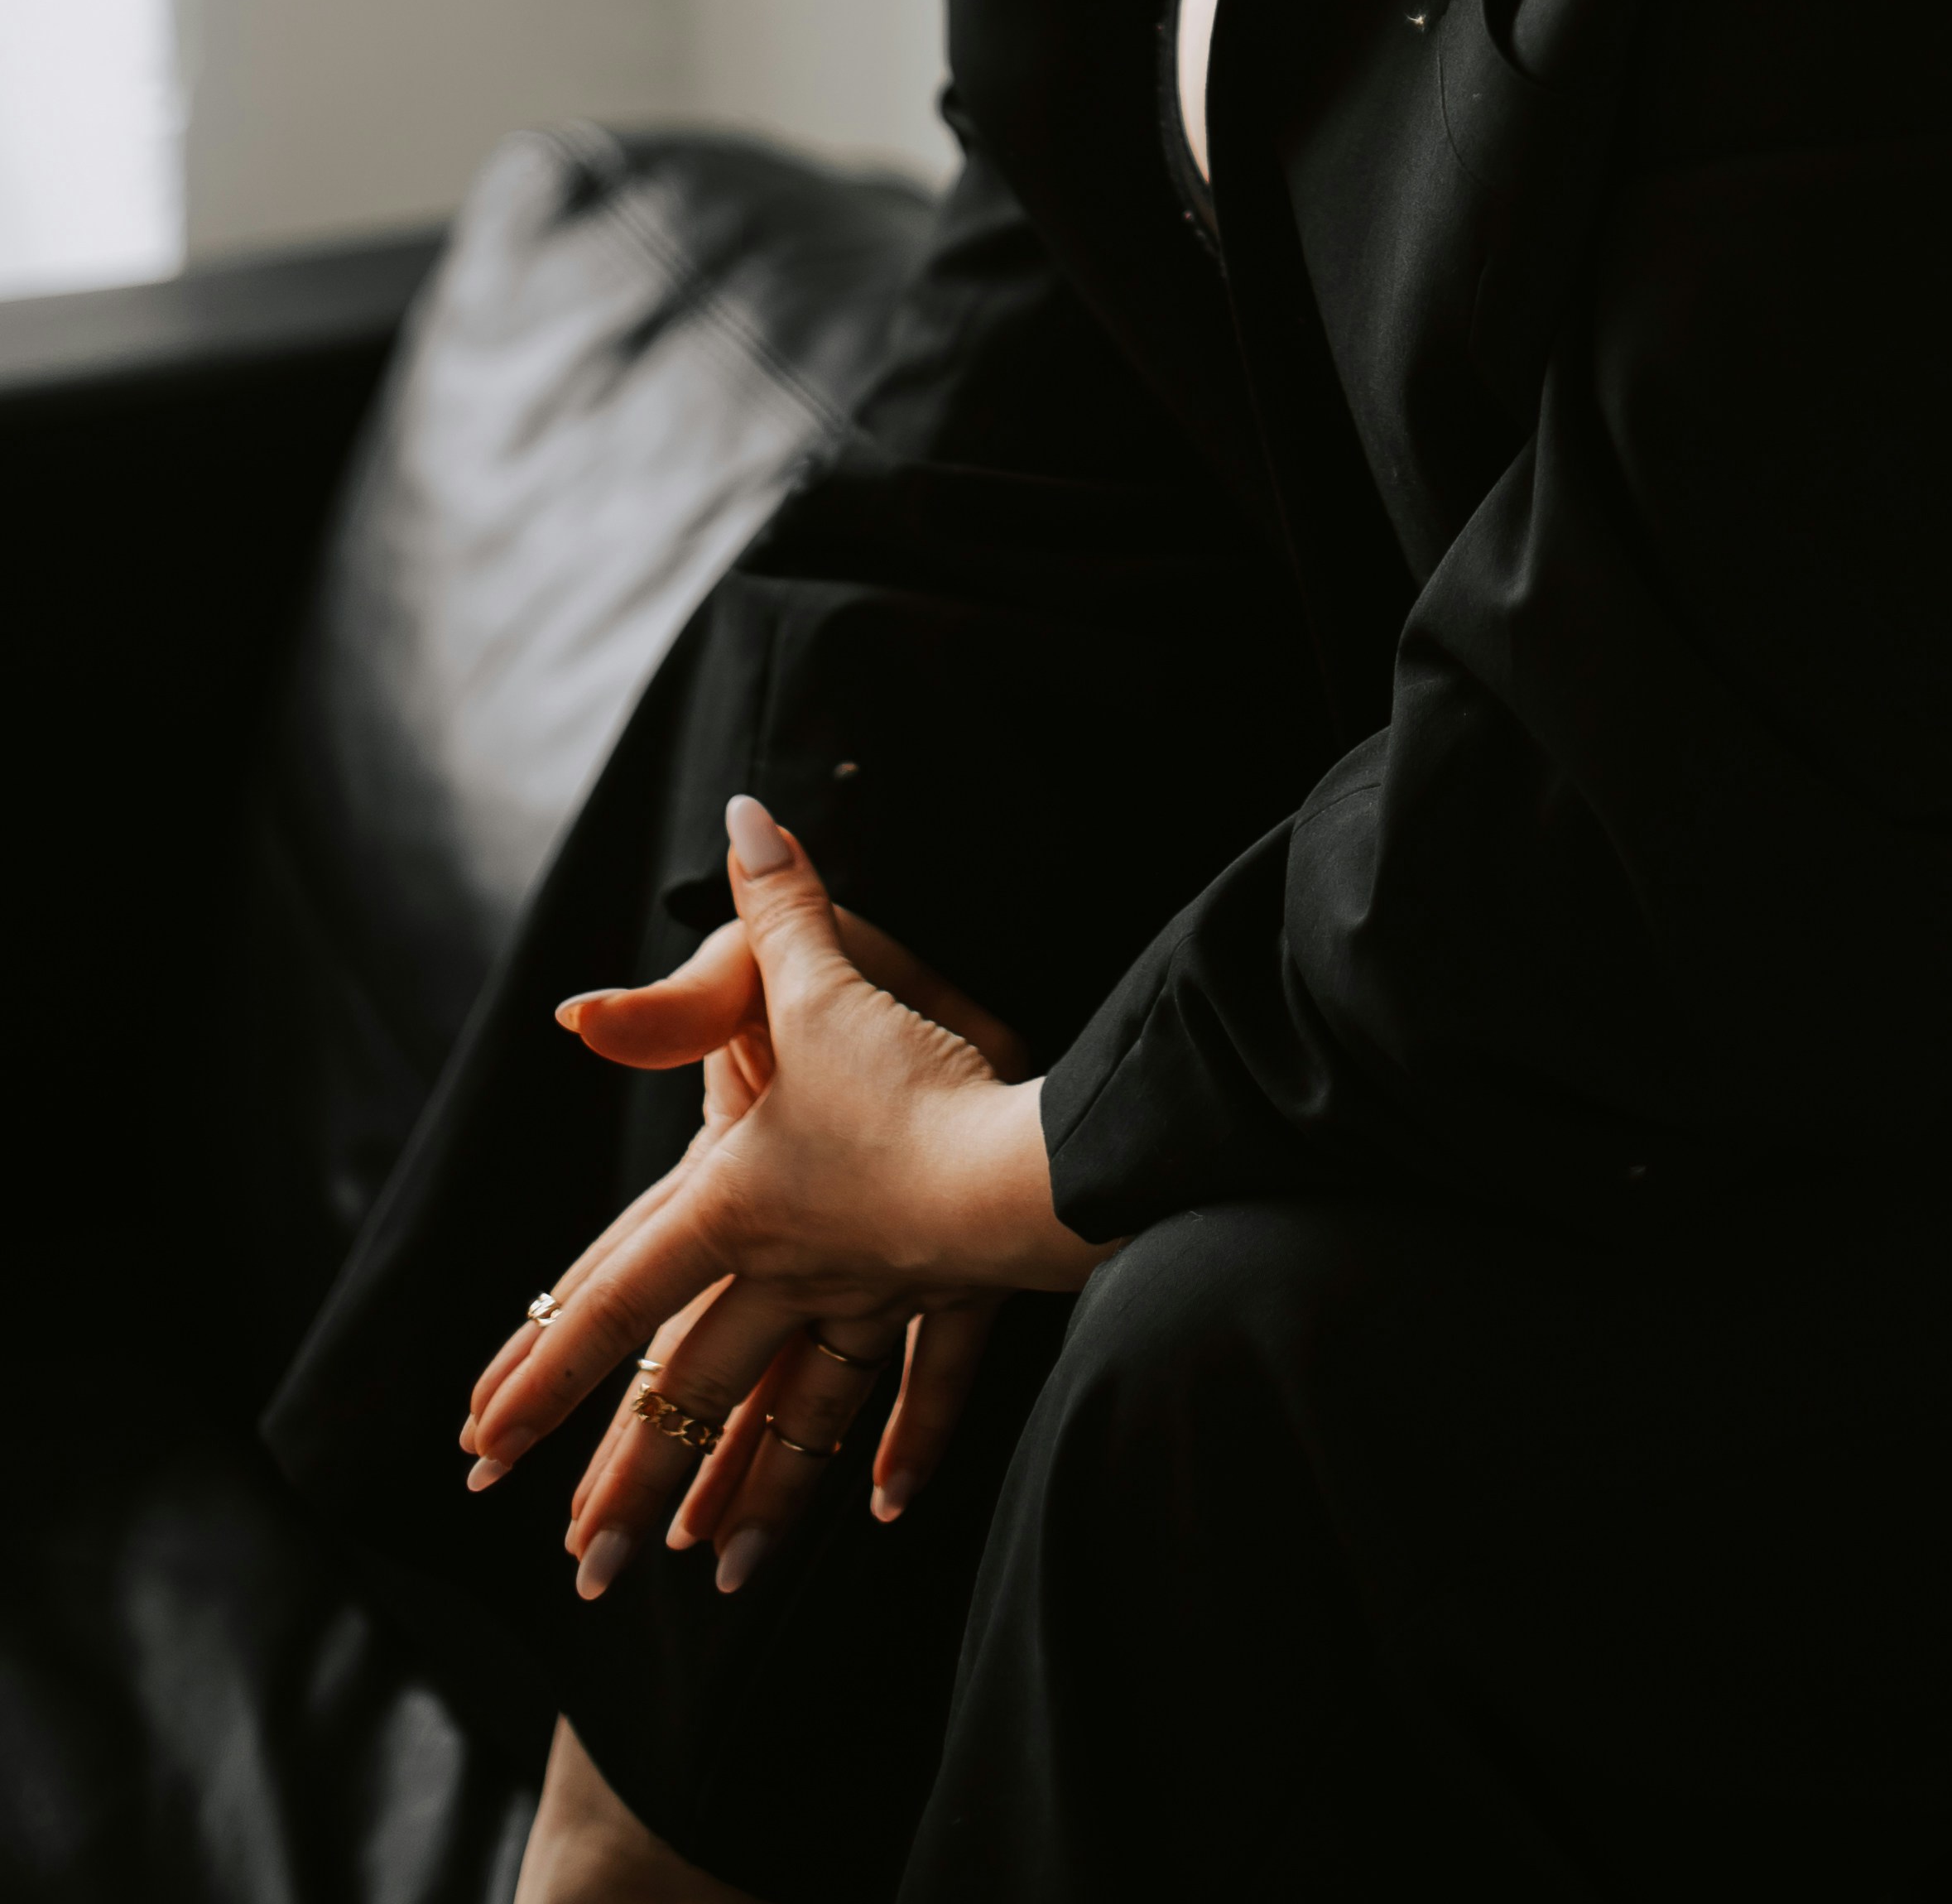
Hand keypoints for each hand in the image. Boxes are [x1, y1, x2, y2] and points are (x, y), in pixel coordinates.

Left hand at [461, 797, 1110, 1600]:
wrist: (1032, 1138)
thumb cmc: (911, 1062)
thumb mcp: (820, 977)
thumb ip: (775, 907)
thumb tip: (738, 816)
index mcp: (732, 1202)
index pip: (610, 1297)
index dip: (539, 1369)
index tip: (478, 1446)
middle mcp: (788, 1264)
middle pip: (691, 1384)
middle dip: (630, 1476)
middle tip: (579, 1565)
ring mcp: (867, 1289)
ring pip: (790, 1406)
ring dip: (750, 1490)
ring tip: (711, 1576)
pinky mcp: (947, 1286)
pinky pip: (917, 1378)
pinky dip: (900, 1443)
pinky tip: (878, 1507)